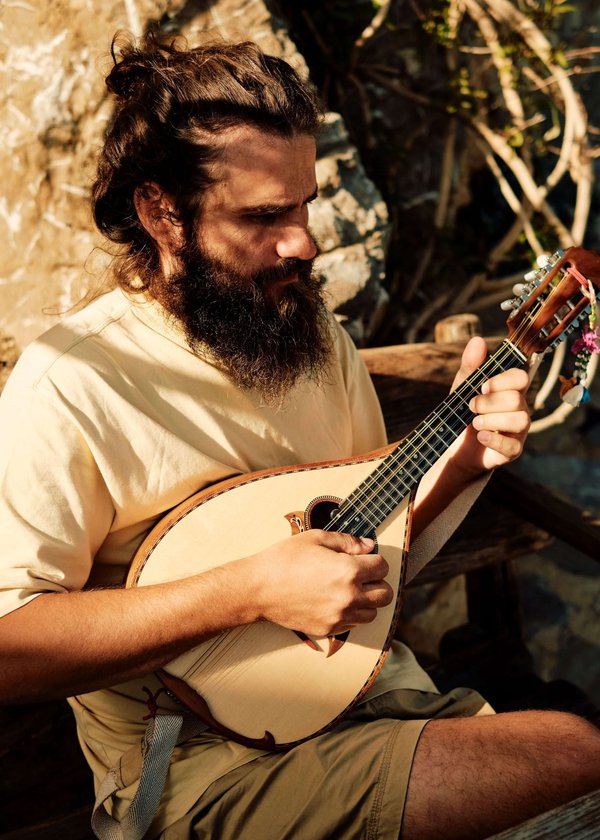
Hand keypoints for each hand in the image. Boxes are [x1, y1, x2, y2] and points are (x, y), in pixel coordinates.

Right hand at [244, 529, 392, 636]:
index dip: (375, 559)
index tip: (365, 558)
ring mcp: (339, 617)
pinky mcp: (328, 630)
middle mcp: (348, 597)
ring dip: (367, 600)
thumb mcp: (316, 538)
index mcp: (348, 571)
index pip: (383, 567)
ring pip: (373, 613)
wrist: (257, 589)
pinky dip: (351, 614)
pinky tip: (336, 601)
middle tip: (363, 575)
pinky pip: (353, 624)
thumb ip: (348, 541)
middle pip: (385, 594)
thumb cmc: (284, 559)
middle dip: (378, 582)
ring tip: (350, 589)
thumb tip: (370, 545)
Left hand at [449, 336, 530, 475]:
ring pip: (520, 421)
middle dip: (490, 402)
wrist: (453, 444)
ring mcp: (518, 431)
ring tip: (474, 422)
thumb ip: (471, 366)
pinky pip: (512, 445)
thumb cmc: (462, 412)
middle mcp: (519, 409)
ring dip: (493, 420)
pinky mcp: (512, 451)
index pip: (521, 377)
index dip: (503, 380)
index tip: (483, 386)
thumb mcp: (462, 387)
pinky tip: (480, 436)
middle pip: (517, 400)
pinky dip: (494, 439)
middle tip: (471, 406)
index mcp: (510, 390)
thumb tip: (477, 340)